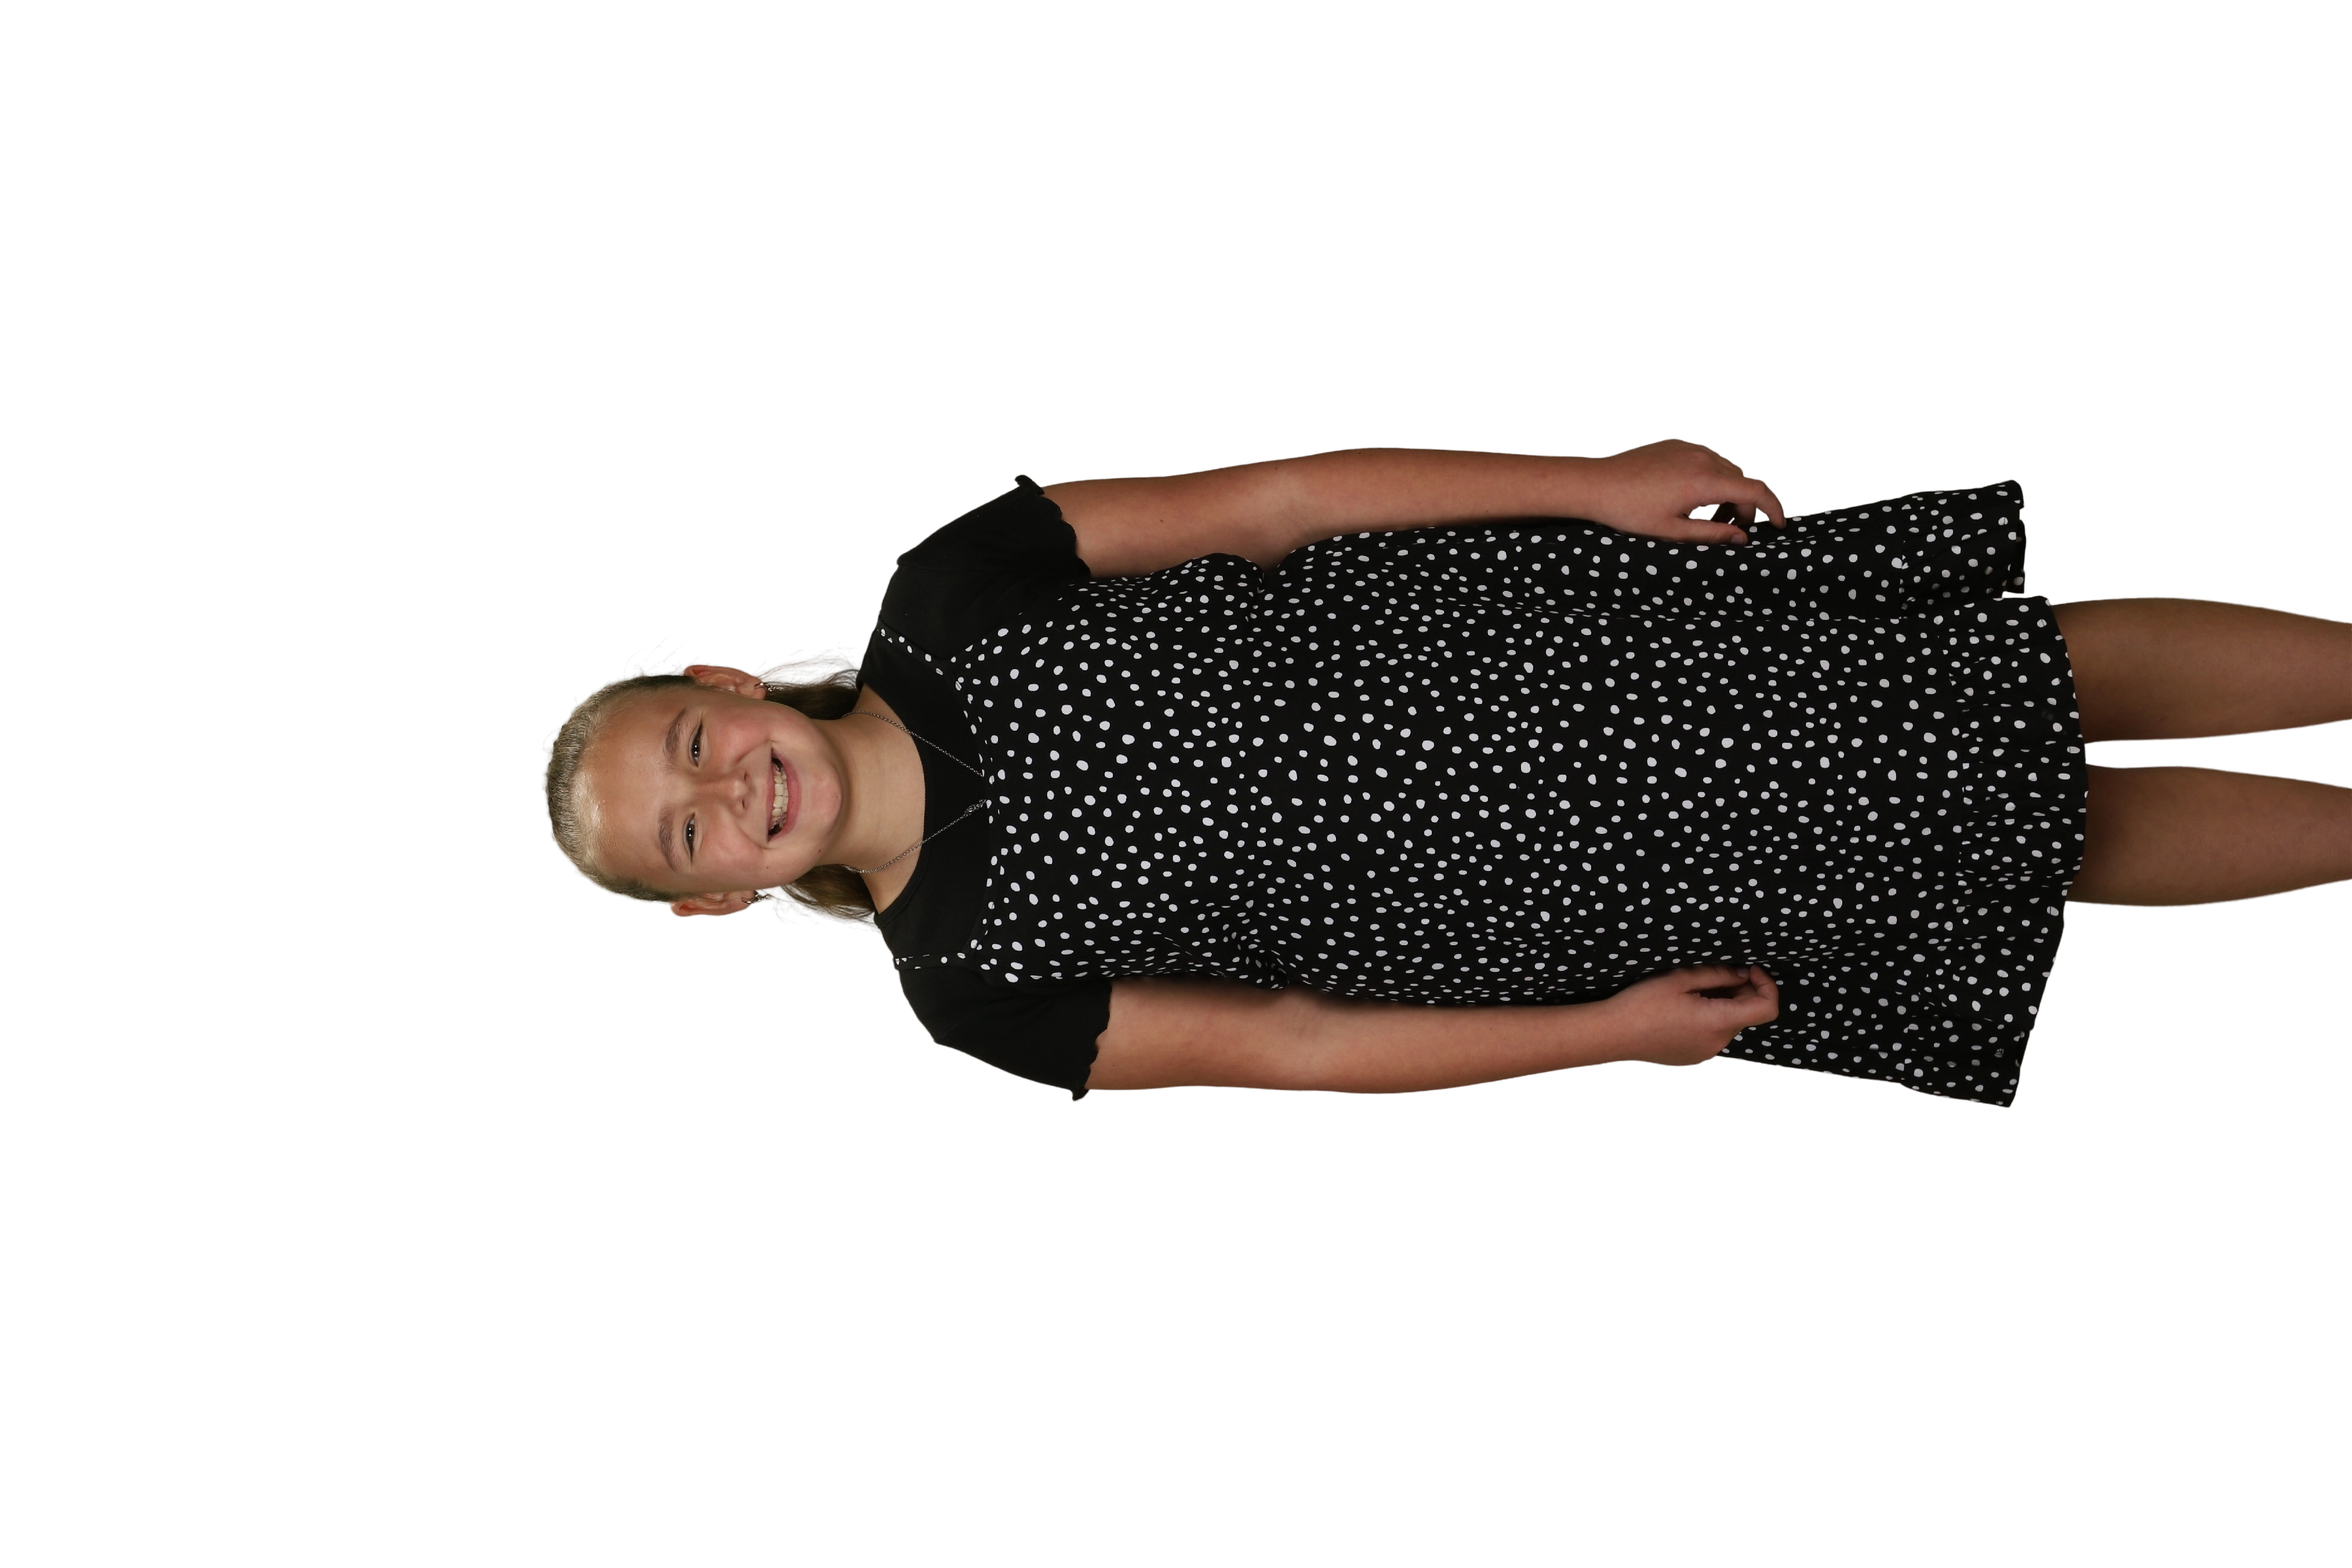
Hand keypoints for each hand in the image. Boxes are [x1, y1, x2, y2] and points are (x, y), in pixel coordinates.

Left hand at [1580, 436, 1789, 545]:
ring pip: (1728, 470)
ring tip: (1712, 517)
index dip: (1774, 509)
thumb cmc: (1628, 511)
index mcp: (1704, 480)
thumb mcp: (1671, 531)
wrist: (1595, 482)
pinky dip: (1714, 480)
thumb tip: (1742, 539)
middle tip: (1733, 531)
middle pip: (1745, 480)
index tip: (1779, 527)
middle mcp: (1703, 457)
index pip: (1757, 491)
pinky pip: (1710, 461)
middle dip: (1748, 507)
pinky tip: (1697, 499)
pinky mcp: (1678, 444)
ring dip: (1731, 493)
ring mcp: (1691, 447)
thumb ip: (1711, 535)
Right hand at [1595, 963, 1780, 1067]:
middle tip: (1714, 971)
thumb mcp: (1681, 979)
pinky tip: (1682, 1007)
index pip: (1767, 1008)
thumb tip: (1742, 974)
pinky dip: (1708, 1018)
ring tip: (1693, 989)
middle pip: (1746, 1013)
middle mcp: (1718, 1042)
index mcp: (1719, 1021)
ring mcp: (1706, 1052)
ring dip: (1722, 1004)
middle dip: (1739, 990)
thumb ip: (1718, 974)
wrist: (1612, 1034)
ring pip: (1728, 1023)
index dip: (1767, 985)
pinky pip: (1712, 1034)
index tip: (1749, 969)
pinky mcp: (1693, 1056)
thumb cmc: (1642, 1004)